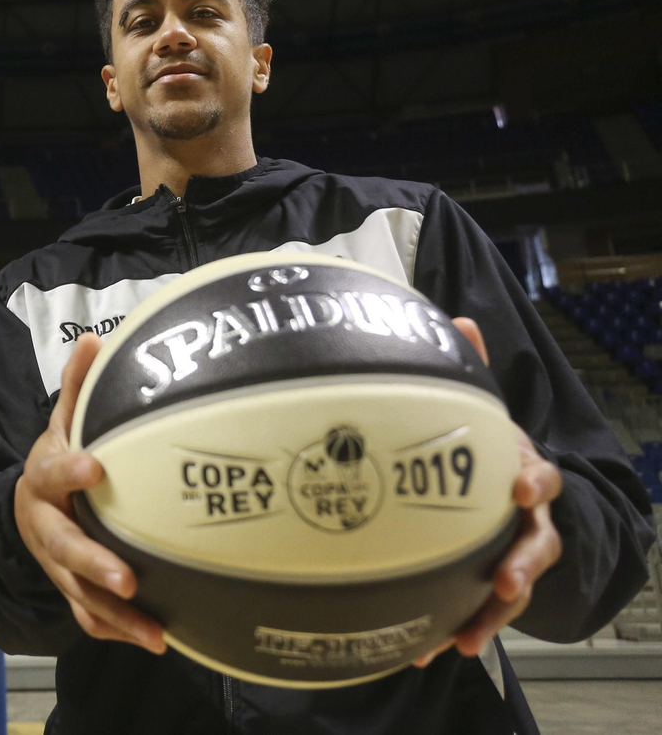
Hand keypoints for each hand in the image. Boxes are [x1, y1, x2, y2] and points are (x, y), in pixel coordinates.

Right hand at [12, 333, 165, 652]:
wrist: (27, 508)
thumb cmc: (61, 460)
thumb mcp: (64, 422)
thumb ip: (80, 387)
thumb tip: (96, 340)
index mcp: (42, 479)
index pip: (51, 472)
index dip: (69, 470)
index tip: (95, 468)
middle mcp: (44, 524)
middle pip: (61, 547)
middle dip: (93, 563)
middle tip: (127, 578)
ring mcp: (54, 563)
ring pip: (77, 592)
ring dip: (114, 614)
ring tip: (154, 631)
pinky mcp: (68, 588)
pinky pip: (88, 617)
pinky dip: (116, 631)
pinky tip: (155, 640)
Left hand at [415, 317, 563, 667]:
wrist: (507, 487)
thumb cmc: (485, 446)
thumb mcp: (480, 409)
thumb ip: (471, 369)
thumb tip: (459, 319)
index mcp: (522, 471)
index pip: (539, 475)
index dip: (535, 480)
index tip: (523, 489)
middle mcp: (527, 516)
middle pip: (538, 544)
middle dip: (523, 564)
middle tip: (505, 582)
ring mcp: (514, 551)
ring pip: (514, 587)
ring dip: (492, 613)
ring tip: (466, 638)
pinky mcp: (491, 580)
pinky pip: (479, 608)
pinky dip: (459, 626)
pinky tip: (428, 648)